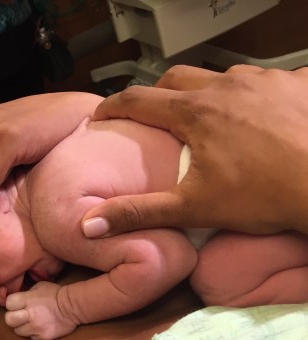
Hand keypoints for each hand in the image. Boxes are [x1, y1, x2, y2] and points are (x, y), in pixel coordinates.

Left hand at [4, 282, 77, 339]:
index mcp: (28, 299)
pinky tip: (38, 327)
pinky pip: (30, 338)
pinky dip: (32, 333)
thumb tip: (16, 300)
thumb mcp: (39, 287)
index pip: (8, 303)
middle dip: (12, 318)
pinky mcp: (43, 337)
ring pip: (18, 331)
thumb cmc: (55, 294)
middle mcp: (30, 314)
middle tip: (20, 316)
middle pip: (9, 320)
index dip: (11, 304)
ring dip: (22, 327)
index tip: (17, 304)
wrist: (73, 307)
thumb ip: (25, 294)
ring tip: (30, 322)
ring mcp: (36, 327)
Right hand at [82, 65, 307, 238]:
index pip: (139, 99)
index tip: (102, 115)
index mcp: (196, 113)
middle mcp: (228, 87)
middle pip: (178, 78)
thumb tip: (89, 224)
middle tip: (156, 117)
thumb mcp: (193, 208)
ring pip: (224, 77)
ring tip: (212, 121)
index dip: (114, 106)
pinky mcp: (299, 82)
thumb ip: (139, 212)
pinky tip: (260, 118)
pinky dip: (254, 96)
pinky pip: (268, 80)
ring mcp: (267, 80)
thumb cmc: (266, 196)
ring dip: (210, 94)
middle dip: (160, 94)